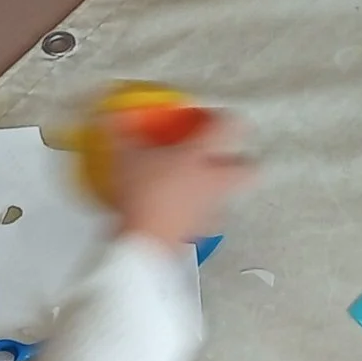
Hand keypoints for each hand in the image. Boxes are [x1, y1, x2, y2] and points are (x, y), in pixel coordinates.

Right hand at [106, 116, 253, 247]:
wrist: (146, 246)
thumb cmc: (140, 195)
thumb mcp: (123, 158)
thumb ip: (119, 132)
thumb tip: (111, 115)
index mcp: (198, 156)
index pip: (228, 127)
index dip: (225, 117)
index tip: (210, 116)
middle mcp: (213, 180)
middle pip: (250, 168)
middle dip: (244, 160)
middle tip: (225, 155)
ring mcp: (211, 208)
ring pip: (232, 194)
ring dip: (221, 187)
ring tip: (200, 183)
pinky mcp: (204, 232)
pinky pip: (211, 218)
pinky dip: (203, 212)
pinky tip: (185, 210)